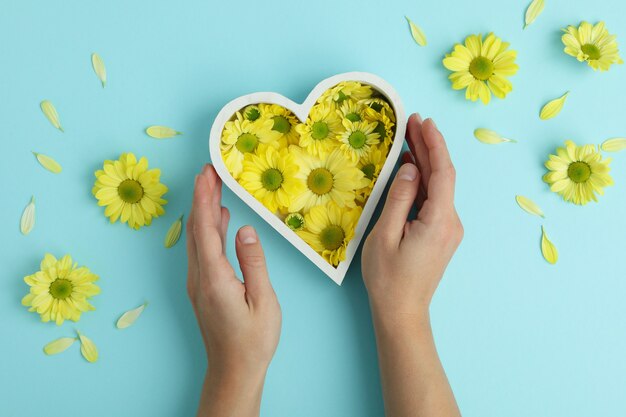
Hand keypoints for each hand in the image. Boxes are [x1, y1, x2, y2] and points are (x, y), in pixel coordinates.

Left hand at [186, 164, 280, 416]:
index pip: (204, 229)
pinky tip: (219, 220)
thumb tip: (245, 229)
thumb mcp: (263, 301)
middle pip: (196, 229)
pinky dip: (208, 230)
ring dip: (203, 212)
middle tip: (209, 171)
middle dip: (200, 197)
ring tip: (213, 188)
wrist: (234, 370)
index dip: (203, 198)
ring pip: (197, 239)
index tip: (206, 174)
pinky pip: (202, 251)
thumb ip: (253, 262)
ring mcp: (198, 283)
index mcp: (214, 277)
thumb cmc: (253, 340)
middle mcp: (199, 277)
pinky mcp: (202, 288)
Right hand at [362, 114, 462, 318]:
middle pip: (442, 176)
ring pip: (438, 187)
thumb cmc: (389, 278)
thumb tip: (410, 167)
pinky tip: (411, 169)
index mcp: (440, 221)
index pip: (443, 172)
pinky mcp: (441, 234)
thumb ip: (400, 198)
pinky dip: (423, 181)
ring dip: (425, 163)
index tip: (423, 122)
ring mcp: (448, 229)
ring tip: (409, 138)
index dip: (434, 143)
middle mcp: (451, 223)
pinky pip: (434, 200)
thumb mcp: (385, 235)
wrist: (402, 312)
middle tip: (413, 122)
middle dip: (429, 146)